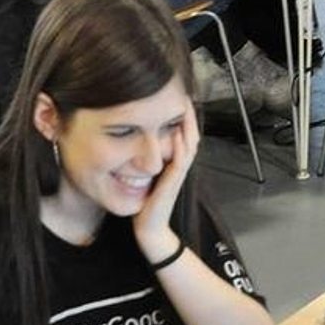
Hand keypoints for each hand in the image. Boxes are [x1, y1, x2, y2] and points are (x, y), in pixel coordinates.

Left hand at [133, 104, 198, 254]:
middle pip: (191, 135)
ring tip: (185, 108)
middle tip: (184, 95)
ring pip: (190, 145)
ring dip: (188, 126)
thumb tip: (134, 139)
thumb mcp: (146, 174)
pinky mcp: (172, 183)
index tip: (178, 98)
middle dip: (188, 115)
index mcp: (173, 162)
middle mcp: (179, 166)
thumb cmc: (145, 203)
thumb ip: (146, 159)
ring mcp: (177, 174)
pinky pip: (181, 162)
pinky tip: (178, 135)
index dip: (183, 116)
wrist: (149, 228)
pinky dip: (181, 147)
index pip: (183, 133)